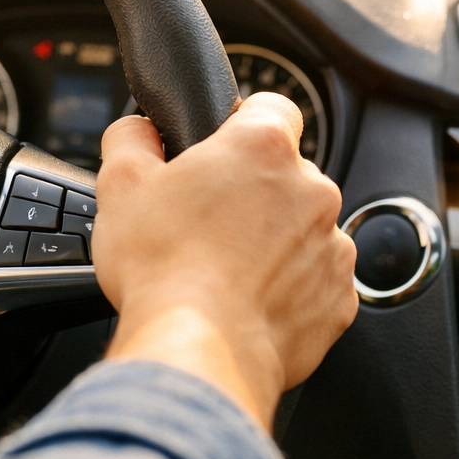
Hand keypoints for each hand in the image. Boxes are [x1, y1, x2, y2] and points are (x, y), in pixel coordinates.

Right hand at [94, 93, 357, 428]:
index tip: (221, 148)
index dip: (242, 123)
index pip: (272, 106)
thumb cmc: (163, 268)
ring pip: (303, 229)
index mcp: (263, 147)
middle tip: (207, 221)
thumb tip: (140, 129)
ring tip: (225, 269)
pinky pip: (315, 281)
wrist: (198, 352)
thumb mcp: (120, 184)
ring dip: (273, 241)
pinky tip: (247, 302)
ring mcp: (332, 246)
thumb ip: (131, 137)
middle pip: (286, 173)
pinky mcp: (338, 299)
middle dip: (253, 191)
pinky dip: (289, 289)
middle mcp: (312, 190)